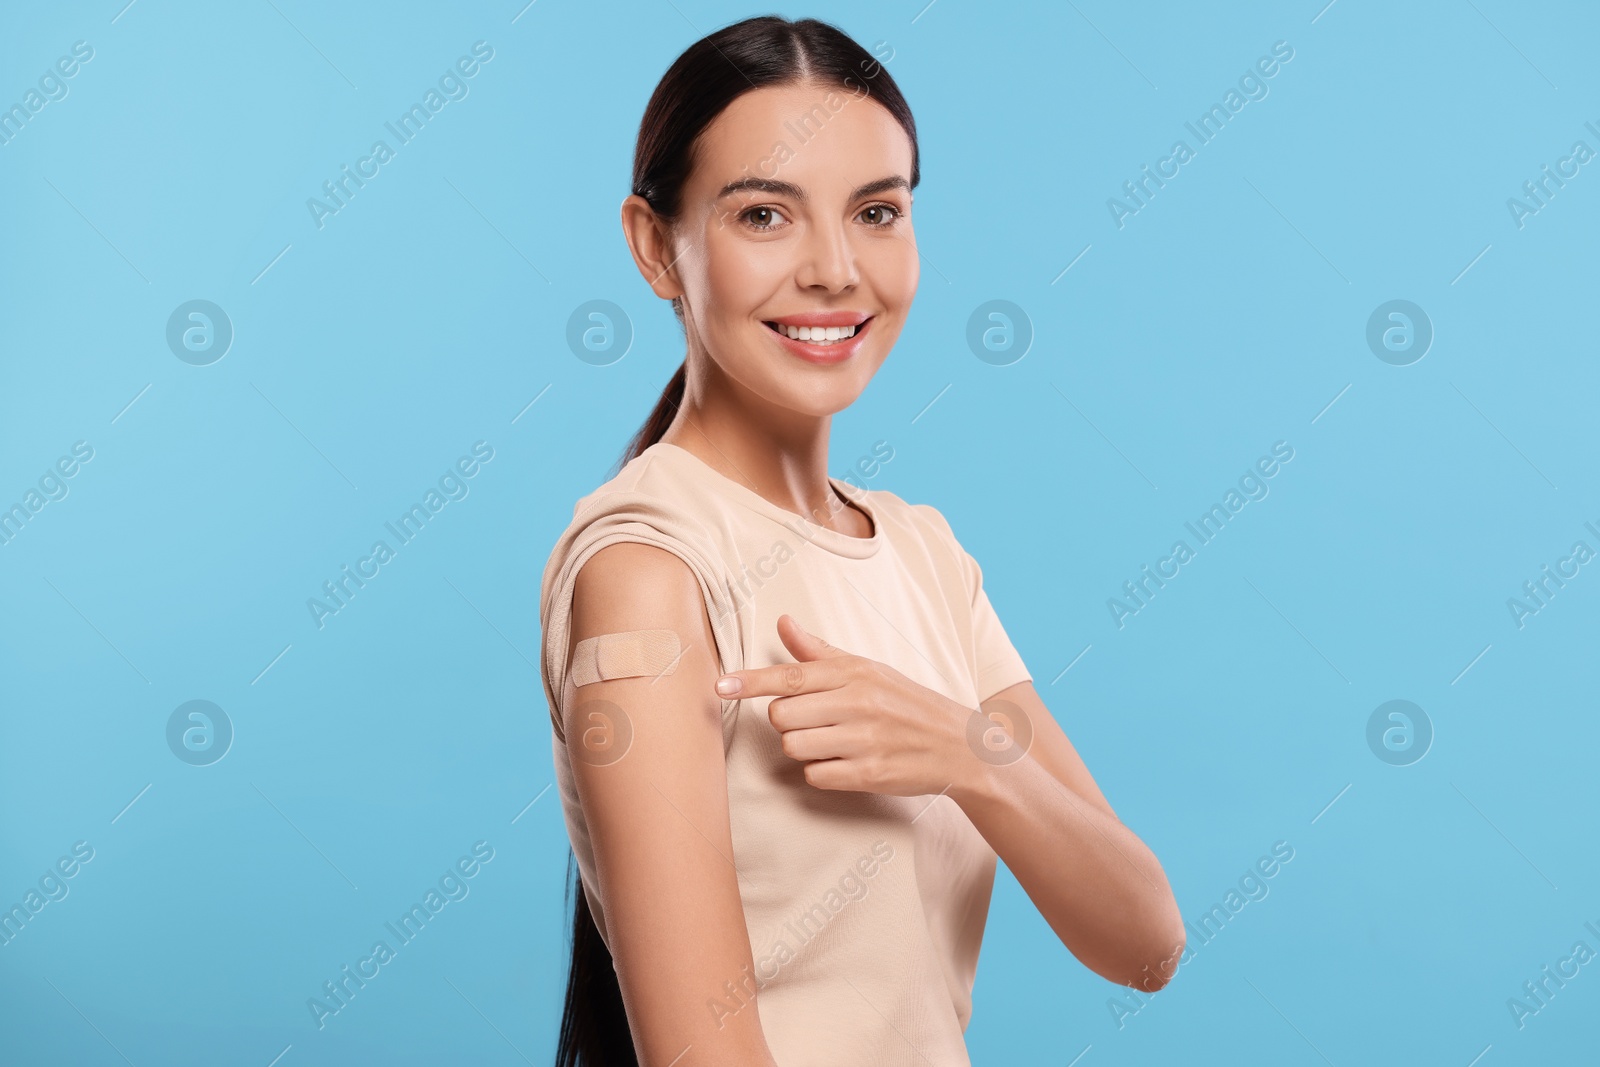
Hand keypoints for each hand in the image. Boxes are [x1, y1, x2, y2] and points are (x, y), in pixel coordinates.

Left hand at [714, 614, 980, 796]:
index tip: (718, 687)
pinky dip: (822, 773)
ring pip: (794, 747)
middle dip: (788, 724)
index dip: (750, 682)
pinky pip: (816, 776)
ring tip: (832, 743)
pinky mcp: (870, 774)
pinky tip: (845, 764)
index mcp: (854, 672)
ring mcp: (865, 739)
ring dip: (803, 749)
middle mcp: (858, 702)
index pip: (790, 676)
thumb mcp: (868, 669)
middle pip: (783, 716)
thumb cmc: (905, 703)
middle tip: (814, 723)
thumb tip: (783, 621)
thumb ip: (820, 652)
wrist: (959, 745)